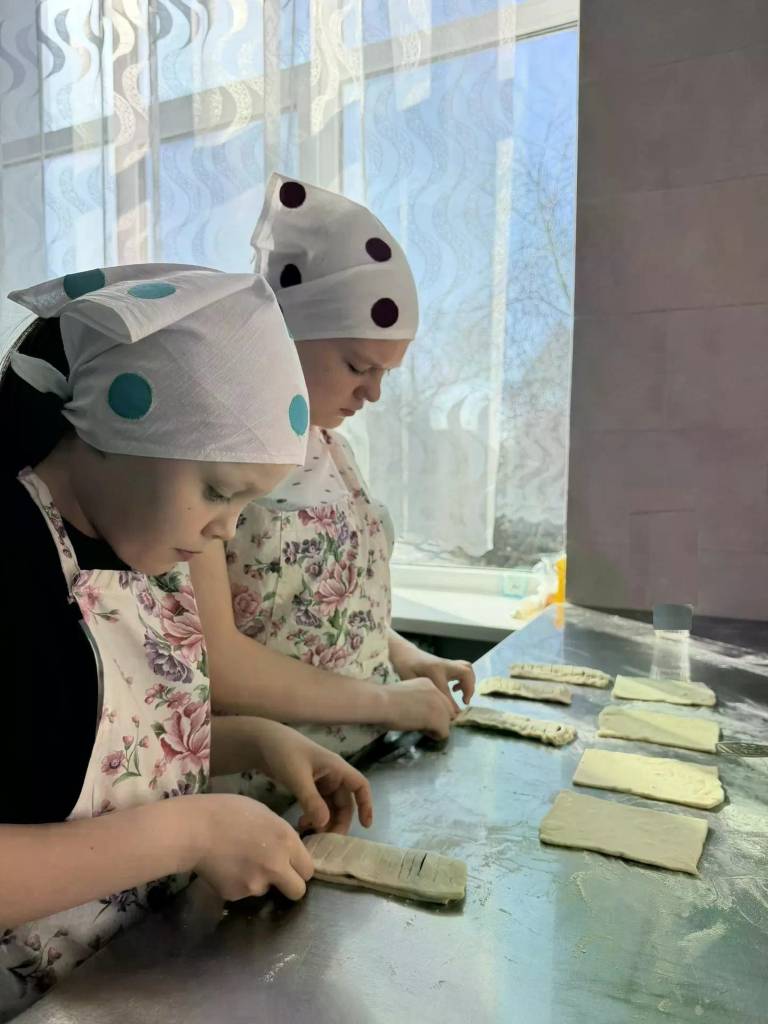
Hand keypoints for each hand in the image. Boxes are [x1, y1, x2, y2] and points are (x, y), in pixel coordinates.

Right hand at [193, 793, 314, 901]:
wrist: (194, 829)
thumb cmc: (228, 812)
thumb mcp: (264, 814)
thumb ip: (281, 836)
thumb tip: (287, 851)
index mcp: (287, 841)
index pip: (309, 869)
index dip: (300, 868)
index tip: (292, 866)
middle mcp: (277, 866)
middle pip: (298, 891)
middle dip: (290, 886)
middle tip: (276, 875)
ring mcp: (257, 883)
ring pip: (267, 890)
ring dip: (259, 880)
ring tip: (239, 860)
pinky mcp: (237, 895)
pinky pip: (244, 892)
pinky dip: (238, 883)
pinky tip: (226, 867)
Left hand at [249, 720, 373, 834]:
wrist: (261, 741)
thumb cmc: (283, 752)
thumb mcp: (297, 776)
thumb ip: (311, 800)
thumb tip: (325, 824)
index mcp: (336, 768)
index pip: (360, 786)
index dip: (366, 805)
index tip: (365, 826)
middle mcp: (332, 776)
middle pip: (344, 803)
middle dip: (338, 822)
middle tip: (326, 841)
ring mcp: (320, 782)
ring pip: (330, 807)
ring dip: (324, 822)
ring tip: (309, 834)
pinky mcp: (308, 787)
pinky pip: (317, 806)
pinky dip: (313, 817)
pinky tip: (301, 825)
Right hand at [380, 677, 456, 738]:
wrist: (382, 702)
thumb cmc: (385, 699)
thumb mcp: (406, 693)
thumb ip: (417, 699)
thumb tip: (421, 711)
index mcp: (428, 683)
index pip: (440, 700)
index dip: (431, 710)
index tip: (418, 714)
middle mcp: (437, 692)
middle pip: (447, 710)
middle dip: (437, 719)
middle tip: (421, 723)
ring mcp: (440, 705)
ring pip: (447, 722)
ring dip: (435, 727)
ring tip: (419, 727)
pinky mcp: (439, 719)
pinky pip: (444, 733)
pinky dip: (434, 736)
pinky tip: (420, 731)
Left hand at [391, 644, 475, 707]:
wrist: (404, 653)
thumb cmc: (404, 668)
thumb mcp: (410, 681)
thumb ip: (424, 692)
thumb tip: (437, 708)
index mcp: (433, 670)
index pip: (447, 690)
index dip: (451, 705)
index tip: (453, 717)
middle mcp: (443, 665)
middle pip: (465, 673)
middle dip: (469, 688)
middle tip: (464, 701)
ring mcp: (447, 663)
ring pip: (467, 668)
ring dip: (469, 683)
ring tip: (463, 696)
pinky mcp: (448, 664)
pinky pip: (464, 669)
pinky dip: (465, 680)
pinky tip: (454, 689)